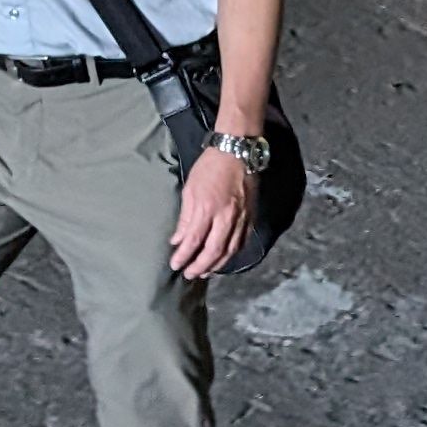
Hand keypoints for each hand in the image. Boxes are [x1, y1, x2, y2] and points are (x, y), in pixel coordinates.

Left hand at [169, 143, 258, 278]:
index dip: (184, 256)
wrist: (237, 151)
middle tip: (189, 275)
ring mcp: (241, 218)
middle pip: (213, 251)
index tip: (175, 265)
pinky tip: (225, 258)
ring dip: (217, 265)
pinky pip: (242, 241)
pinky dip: (233, 253)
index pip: (194, 240)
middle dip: (200, 266)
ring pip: (230, 250)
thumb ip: (185, 217)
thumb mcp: (190, 189)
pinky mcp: (251, 216)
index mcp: (207, 208)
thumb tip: (178, 239)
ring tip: (206, 272)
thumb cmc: (210, 167)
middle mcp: (226, 216)